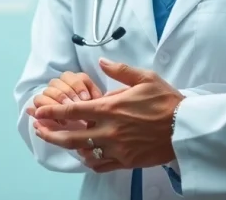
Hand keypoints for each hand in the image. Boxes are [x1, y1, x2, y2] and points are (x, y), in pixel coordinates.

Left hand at [32, 58, 183, 172]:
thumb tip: (102, 62)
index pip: (73, 110)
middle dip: (50, 133)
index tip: (39, 112)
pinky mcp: (127, 161)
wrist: (187, 127)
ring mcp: (117, 148)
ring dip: (69, 147)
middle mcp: (110, 130)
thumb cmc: (167, 102)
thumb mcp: (145, 78)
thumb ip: (120, 71)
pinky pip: (101, 165)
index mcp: (111, 108)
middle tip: (38, 130)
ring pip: (84, 152)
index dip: (52, 112)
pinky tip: (85, 155)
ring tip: (59, 141)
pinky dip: (90, 160)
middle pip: (70, 136)